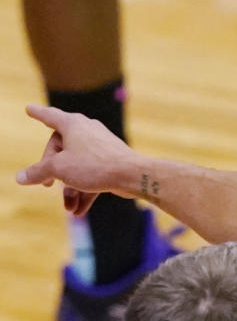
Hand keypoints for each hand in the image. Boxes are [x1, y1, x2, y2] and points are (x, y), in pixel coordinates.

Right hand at [16, 104, 137, 216]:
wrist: (133, 175)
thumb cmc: (94, 166)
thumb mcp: (60, 169)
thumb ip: (39, 172)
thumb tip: (20, 178)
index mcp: (72, 124)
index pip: (49, 116)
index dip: (37, 114)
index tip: (29, 109)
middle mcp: (86, 130)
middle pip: (61, 150)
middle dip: (54, 172)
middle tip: (47, 185)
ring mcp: (100, 146)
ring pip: (78, 167)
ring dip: (71, 189)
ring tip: (68, 207)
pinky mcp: (111, 162)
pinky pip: (93, 176)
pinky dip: (85, 192)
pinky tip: (79, 211)